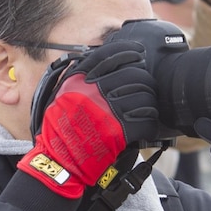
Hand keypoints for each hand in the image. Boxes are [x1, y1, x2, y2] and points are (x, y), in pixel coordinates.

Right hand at [18, 39, 159, 197]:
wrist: (59, 160)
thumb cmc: (59, 129)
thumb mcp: (60, 95)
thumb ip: (78, 78)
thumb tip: (97, 63)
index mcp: (80, 79)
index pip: (111, 54)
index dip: (130, 51)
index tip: (139, 52)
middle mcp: (94, 90)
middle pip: (134, 74)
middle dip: (146, 80)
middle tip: (148, 85)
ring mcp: (108, 110)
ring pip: (144, 96)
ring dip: (151, 101)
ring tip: (149, 106)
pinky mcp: (119, 131)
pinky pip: (146, 121)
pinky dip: (150, 122)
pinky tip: (148, 124)